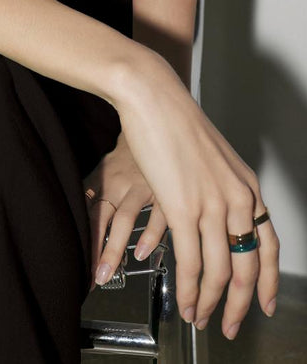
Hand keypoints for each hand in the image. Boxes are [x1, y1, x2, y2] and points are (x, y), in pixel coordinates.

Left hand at [82, 131, 167, 290]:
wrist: (158, 116)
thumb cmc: (131, 152)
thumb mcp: (108, 167)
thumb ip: (96, 190)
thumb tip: (79, 214)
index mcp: (103, 179)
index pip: (85, 212)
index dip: (81, 240)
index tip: (78, 266)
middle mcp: (118, 184)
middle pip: (99, 219)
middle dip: (94, 252)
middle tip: (89, 278)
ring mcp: (142, 185)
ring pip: (123, 219)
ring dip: (113, 249)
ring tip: (106, 273)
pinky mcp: (168, 187)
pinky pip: (158, 213)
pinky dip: (150, 233)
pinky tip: (143, 253)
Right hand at [107, 48, 279, 340]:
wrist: (154, 98)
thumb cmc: (175, 122)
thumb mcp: (212, 160)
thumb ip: (220, 190)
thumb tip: (216, 217)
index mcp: (248, 187)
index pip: (269, 246)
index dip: (266, 281)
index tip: (261, 303)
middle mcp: (237, 199)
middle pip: (248, 266)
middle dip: (240, 304)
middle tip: (232, 325)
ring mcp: (212, 204)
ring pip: (221, 271)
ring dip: (212, 303)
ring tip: (201, 318)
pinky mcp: (183, 207)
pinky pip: (192, 262)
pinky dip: (191, 288)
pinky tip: (186, 300)